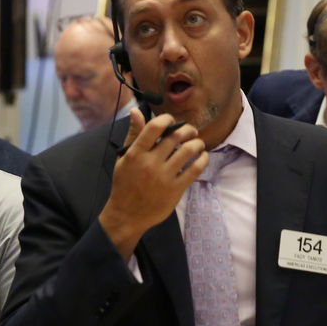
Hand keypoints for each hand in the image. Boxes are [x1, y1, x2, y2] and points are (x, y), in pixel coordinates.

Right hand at [99, 108, 206, 258]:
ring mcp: (164, 177)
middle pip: (176, 136)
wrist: (127, 215)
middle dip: (188, 130)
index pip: (155, 126)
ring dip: (197, 143)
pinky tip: (202, 157)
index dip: (167, 119)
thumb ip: (133, 134)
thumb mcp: (124, 158)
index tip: (172, 121)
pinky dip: (202, 159)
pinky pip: (195, 169)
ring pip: (188, 150)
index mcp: (136, 153)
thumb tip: (137, 111)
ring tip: (198, 144)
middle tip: (190, 132)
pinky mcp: (176, 189)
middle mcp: (150, 163)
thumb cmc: (124, 185)